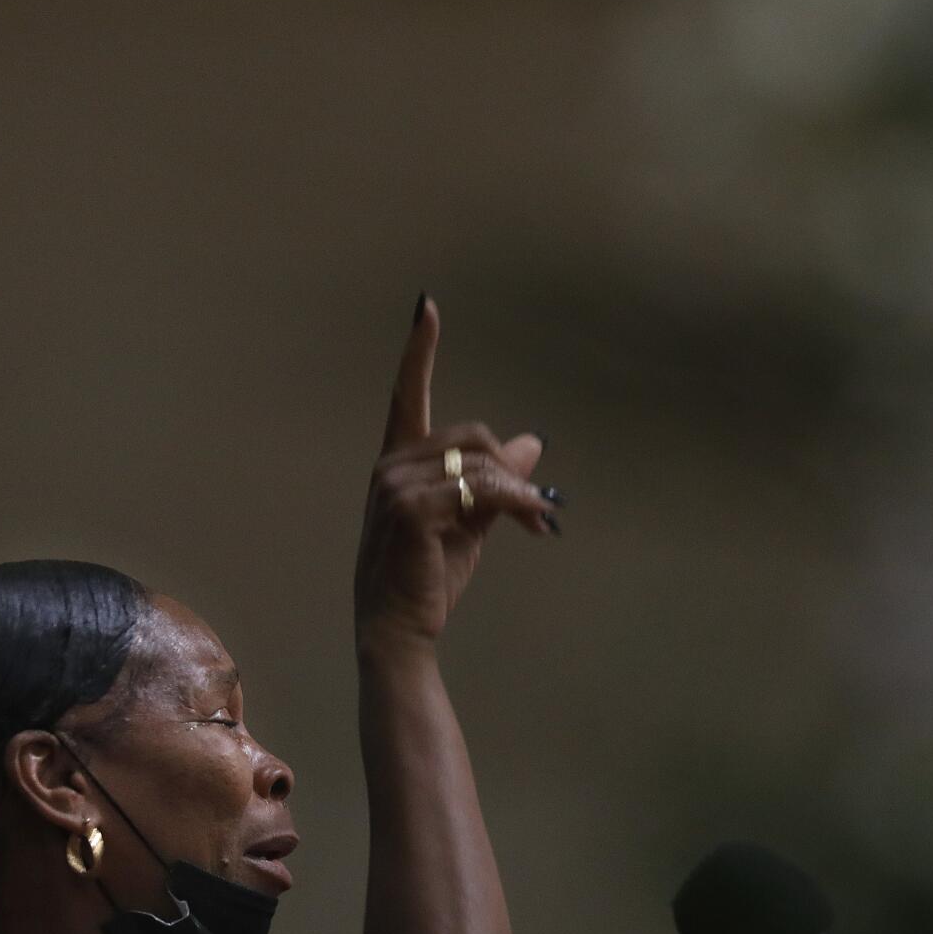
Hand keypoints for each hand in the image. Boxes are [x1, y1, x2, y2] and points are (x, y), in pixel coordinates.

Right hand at [353, 295, 559, 645]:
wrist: (401, 627)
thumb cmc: (428, 575)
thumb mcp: (471, 521)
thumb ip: (495, 480)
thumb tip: (531, 441)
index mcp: (399, 462)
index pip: (406, 395)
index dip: (419, 350)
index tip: (427, 306)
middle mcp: (390, 466)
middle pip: (472, 437)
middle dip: (512, 471)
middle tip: (542, 509)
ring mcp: (394, 486)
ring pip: (482, 464)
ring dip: (521, 494)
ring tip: (540, 520)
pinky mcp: (411, 510)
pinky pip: (481, 490)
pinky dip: (516, 504)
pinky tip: (534, 523)